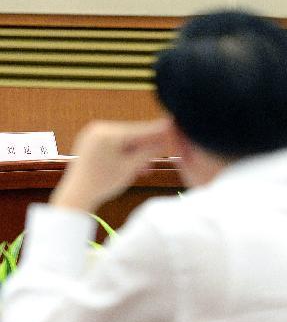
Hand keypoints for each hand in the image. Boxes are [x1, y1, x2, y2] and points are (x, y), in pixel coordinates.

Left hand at [51, 118, 173, 212]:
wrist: (77, 194)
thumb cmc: (104, 183)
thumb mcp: (131, 167)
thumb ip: (149, 151)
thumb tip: (166, 139)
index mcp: (108, 134)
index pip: (141, 130)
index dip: (159, 131)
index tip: (174, 127)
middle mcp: (99, 128)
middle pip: (133, 134)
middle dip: (147, 145)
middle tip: (162, 153)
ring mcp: (93, 133)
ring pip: (125, 139)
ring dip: (137, 151)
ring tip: (145, 168)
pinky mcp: (91, 140)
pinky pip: (114, 142)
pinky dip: (125, 151)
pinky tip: (134, 164)